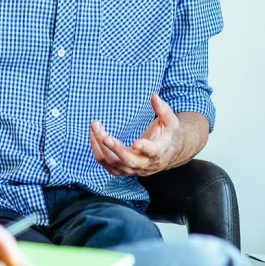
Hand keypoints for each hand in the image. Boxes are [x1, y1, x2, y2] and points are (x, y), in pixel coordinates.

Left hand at [89, 95, 208, 176]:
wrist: (163, 154)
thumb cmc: (165, 135)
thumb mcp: (170, 122)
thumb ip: (164, 110)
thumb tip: (154, 96)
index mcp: (159, 152)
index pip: (153, 152)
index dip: (145, 149)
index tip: (137, 142)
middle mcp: (144, 164)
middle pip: (129, 161)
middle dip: (116, 149)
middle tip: (105, 137)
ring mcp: (131, 169)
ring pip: (114, 163)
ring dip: (101, 147)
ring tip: (95, 127)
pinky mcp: (121, 169)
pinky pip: (106, 163)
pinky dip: (97, 150)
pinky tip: (94, 135)